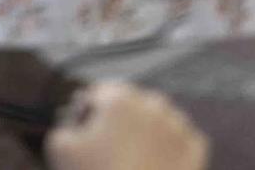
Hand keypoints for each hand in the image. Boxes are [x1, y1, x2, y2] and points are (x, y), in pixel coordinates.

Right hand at [45, 82, 207, 169]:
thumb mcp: (59, 145)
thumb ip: (65, 123)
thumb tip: (78, 121)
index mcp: (119, 99)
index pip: (101, 93)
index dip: (89, 110)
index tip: (85, 131)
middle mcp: (153, 106)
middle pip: (133, 102)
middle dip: (122, 117)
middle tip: (110, 143)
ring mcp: (178, 128)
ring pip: (163, 117)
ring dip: (151, 128)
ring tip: (136, 153)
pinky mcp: (195, 151)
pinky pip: (186, 138)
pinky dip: (174, 146)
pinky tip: (159, 161)